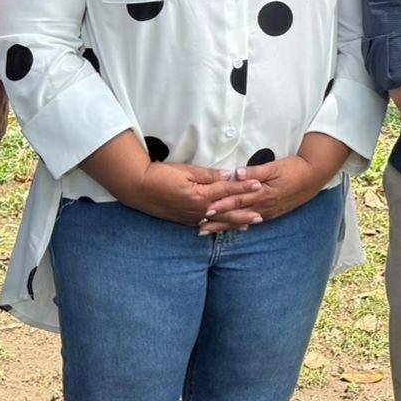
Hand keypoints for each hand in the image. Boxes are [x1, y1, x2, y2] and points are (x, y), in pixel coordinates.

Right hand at [123, 161, 261, 227]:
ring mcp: (192, 217)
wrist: (138, 188)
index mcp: (201, 196)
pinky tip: (224, 229)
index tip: (259, 185)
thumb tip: (228, 176)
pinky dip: (218, 227)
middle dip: (245, 211)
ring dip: (234, 223)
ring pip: (218, 221)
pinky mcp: (184, 220)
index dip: (244, 187)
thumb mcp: (186, 171)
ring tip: (249, 224)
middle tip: (262, 213)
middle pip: (227, 211)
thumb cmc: (161, 175)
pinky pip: (206, 225)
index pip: (228, 191)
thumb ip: (208, 175)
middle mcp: (199, 210)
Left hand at [199, 156, 328, 234]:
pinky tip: (232, 229)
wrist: (313, 177)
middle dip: (218, 222)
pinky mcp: (272, 213)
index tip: (205, 210)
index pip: (237, 201)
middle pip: (236, 215)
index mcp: (262, 194)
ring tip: (210, 232)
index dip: (221, 206)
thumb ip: (255, 172)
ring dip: (226, 226)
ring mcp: (268, 212)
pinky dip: (240, 226)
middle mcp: (263, 206)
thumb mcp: (274, 167)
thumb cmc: (293, 169)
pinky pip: (253, 222)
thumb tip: (236, 173)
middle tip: (200, 228)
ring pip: (242, 221)